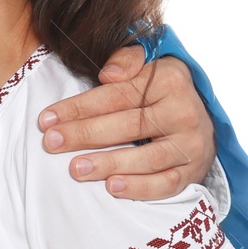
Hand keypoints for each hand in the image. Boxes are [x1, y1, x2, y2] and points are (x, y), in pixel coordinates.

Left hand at [37, 48, 215, 200]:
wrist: (200, 118)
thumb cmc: (159, 92)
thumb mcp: (147, 65)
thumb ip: (126, 60)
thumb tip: (108, 74)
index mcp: (170, 80)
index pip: (117, 95)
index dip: (80, 107)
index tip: (47, 119)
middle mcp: (184, 111)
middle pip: (128, 125)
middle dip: (85, 134)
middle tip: (52, 143)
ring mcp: (191, 143)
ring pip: (147, 157)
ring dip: (109, 163)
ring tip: (76, 169)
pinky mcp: (194, 171)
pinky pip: (166, 183)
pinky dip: (140, 187)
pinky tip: (112, 187)